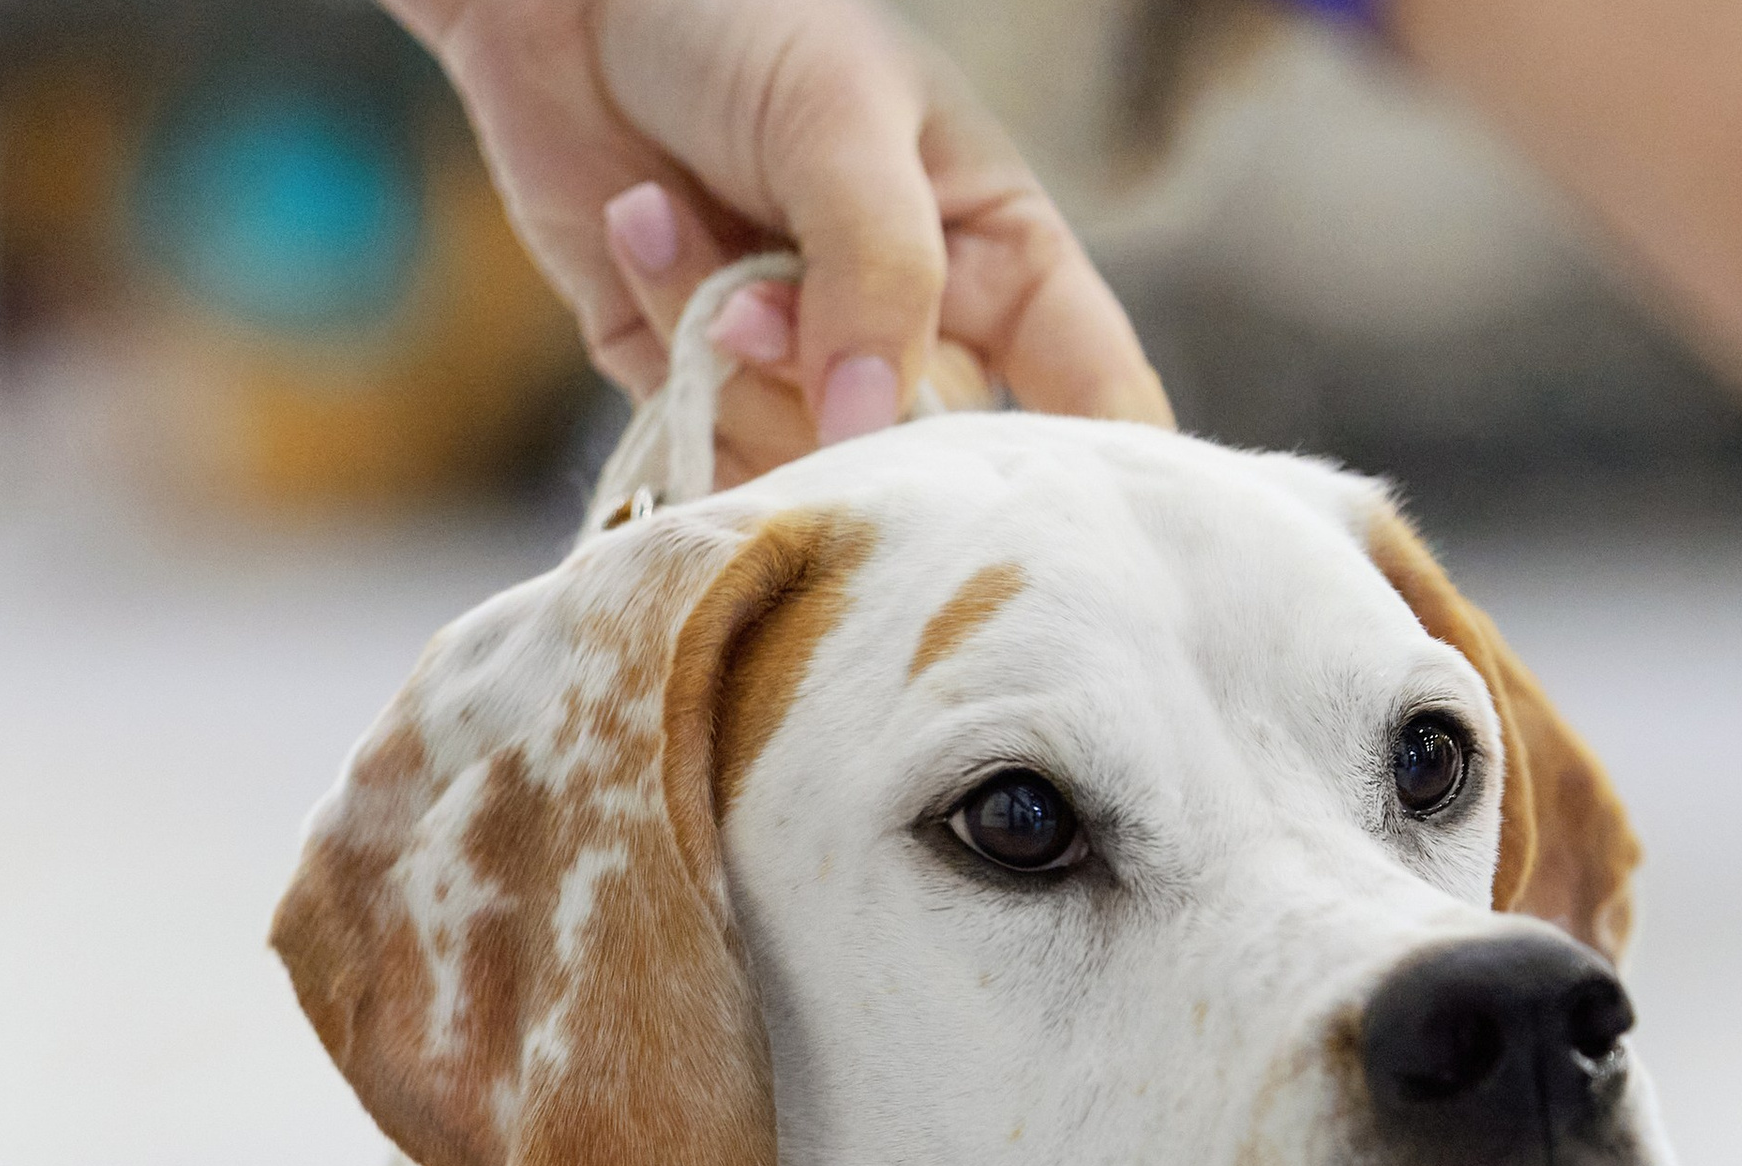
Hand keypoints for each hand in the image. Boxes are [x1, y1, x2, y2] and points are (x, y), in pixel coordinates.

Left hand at [386, 0, 1168, 467]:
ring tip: (669, 215)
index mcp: (1006, 263)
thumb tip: (868, 428)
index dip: (1104, 480)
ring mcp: (818, 383)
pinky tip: (638, 226)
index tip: (1084, 538)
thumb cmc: (735, 19)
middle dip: (851, 407)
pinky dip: (672, 354)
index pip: (1097, 399)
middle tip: (761, 302)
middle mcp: (925, 343)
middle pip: (940, 465)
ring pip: (820, 471)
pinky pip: (719, 454)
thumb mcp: (841, 118)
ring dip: (733, 354)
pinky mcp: (714, 405)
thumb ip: (877, 274)